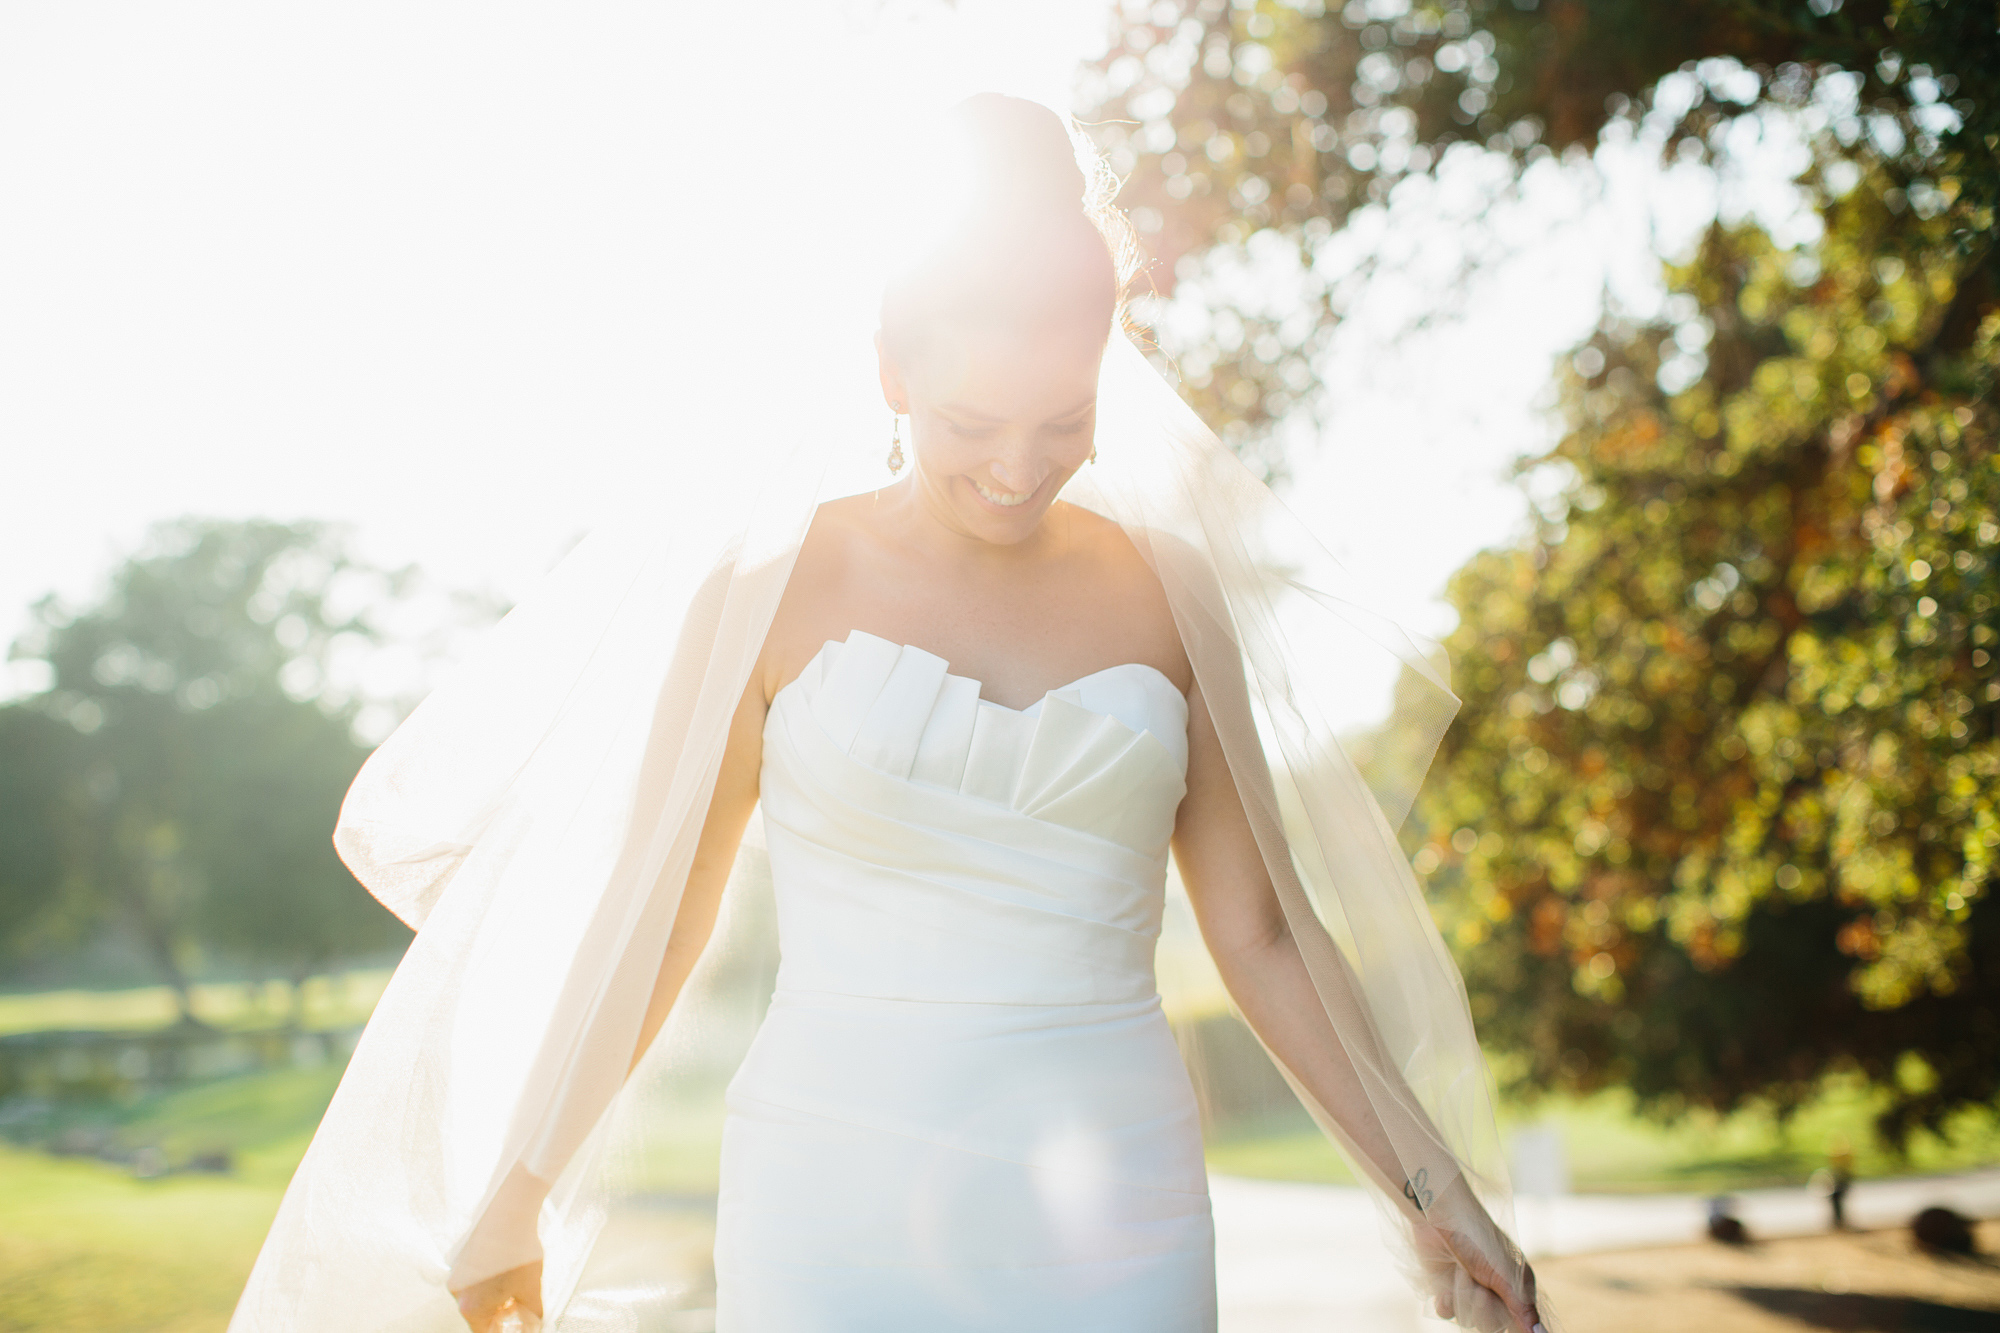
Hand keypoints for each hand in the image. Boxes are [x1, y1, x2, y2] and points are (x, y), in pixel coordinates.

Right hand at [453, 1259, 543, 1332]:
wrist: (510, 1213)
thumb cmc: (519, 1252)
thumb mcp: (532, 1288)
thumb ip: (532, 1313)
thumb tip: (534, 1323)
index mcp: (471, 1307)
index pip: (483, 1331)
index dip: (502, 1329)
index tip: (516, 1323)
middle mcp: (457, 1293)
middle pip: (478, 1314)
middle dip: (500, 1312)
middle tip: (519, 1304)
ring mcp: (456, 1273)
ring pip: (476, 1295)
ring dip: (494, 1295)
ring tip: (515, 1282)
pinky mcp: (459, 1257)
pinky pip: (473, 1278)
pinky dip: (487, 1279)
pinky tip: (505, 1266)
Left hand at [1413, 1219, 1542, 1332]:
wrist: (1441, 1217)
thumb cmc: (1479, 1240)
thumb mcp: (1504, 1274)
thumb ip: (1521, 1307)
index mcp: (1516, 1288)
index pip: (1520, 1323)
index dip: (1513, 1325)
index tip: (1497, 1308)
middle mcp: (1495, 1292)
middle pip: (1492, 1326)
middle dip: (1484, 1309)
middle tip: (1480, 1288)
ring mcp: (1470, 1290)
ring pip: (1468, 1319)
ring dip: (1463, 1298)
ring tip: (1462, 1274)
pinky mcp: (1447, 1288)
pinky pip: (1448, 1313)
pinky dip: (1446, 1304)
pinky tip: (1444, 1292)